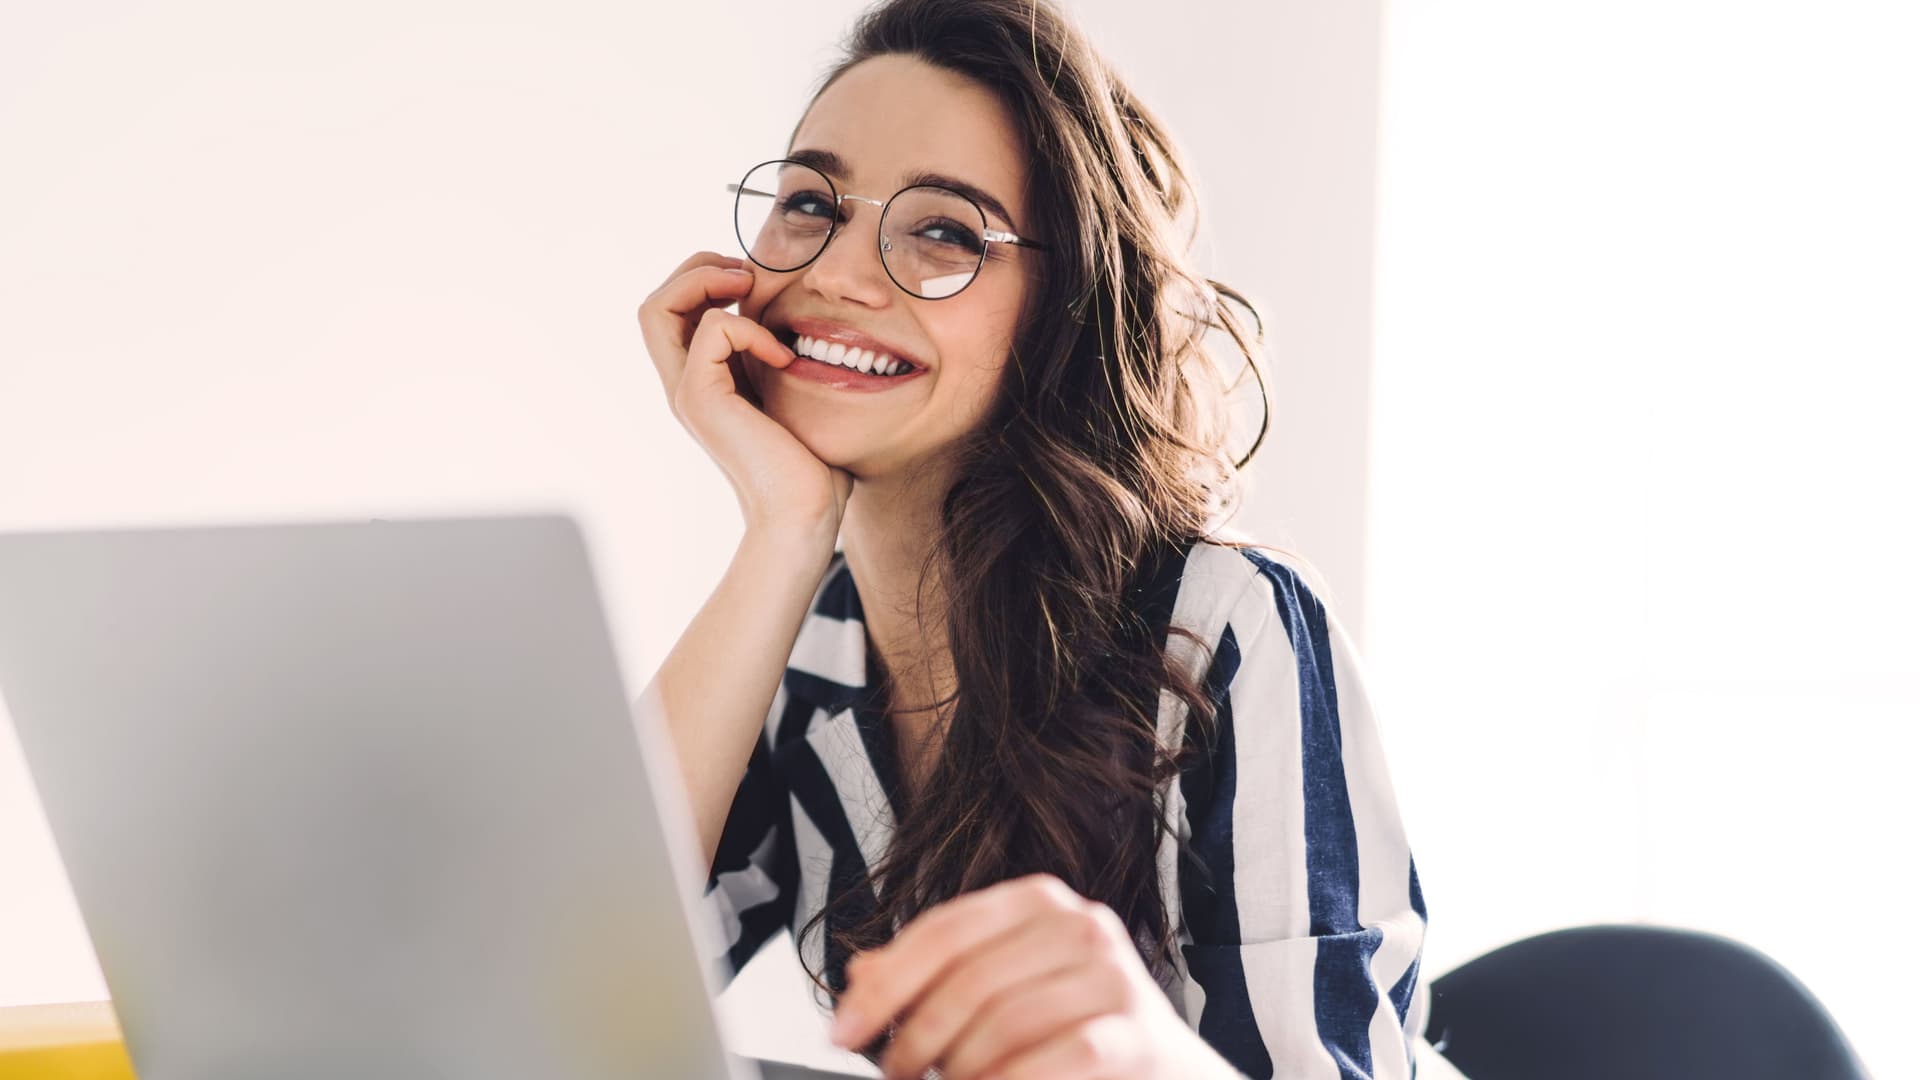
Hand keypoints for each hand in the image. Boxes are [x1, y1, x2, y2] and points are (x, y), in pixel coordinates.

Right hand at [637, 251, 853, 538]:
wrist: (804, 513)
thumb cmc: (810, 463)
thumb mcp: (790, 394)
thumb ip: (774, 357)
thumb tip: (790, 317)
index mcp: (702, 381)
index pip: (674, 311)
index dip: (705, 279)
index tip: (754, 284)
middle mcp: (683, 384)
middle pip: (654, 303)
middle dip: (697, 268)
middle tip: (746, 276)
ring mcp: (686, 392)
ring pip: (658, 306)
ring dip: (707, 281)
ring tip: (751, 292)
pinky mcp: (702, 399)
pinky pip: (712, 331)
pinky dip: (751, 328)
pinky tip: (783, 357)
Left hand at [829, 873, 1241, 1079]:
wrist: (1161, 1070)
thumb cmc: (1072, 1024)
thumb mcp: (1001, 988)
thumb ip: (933, 977)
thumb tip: (859, 977)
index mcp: (1038, 901)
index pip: (943, 930)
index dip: (885, 984)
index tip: (843, 1030)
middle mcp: (1080, 925)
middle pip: (968, 979)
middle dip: (914, 1037)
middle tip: (892, 1073)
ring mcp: (1114, 976)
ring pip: (1005, 1022)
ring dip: (958, 1069)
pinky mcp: (1137, 1033)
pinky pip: (1057, 1057)